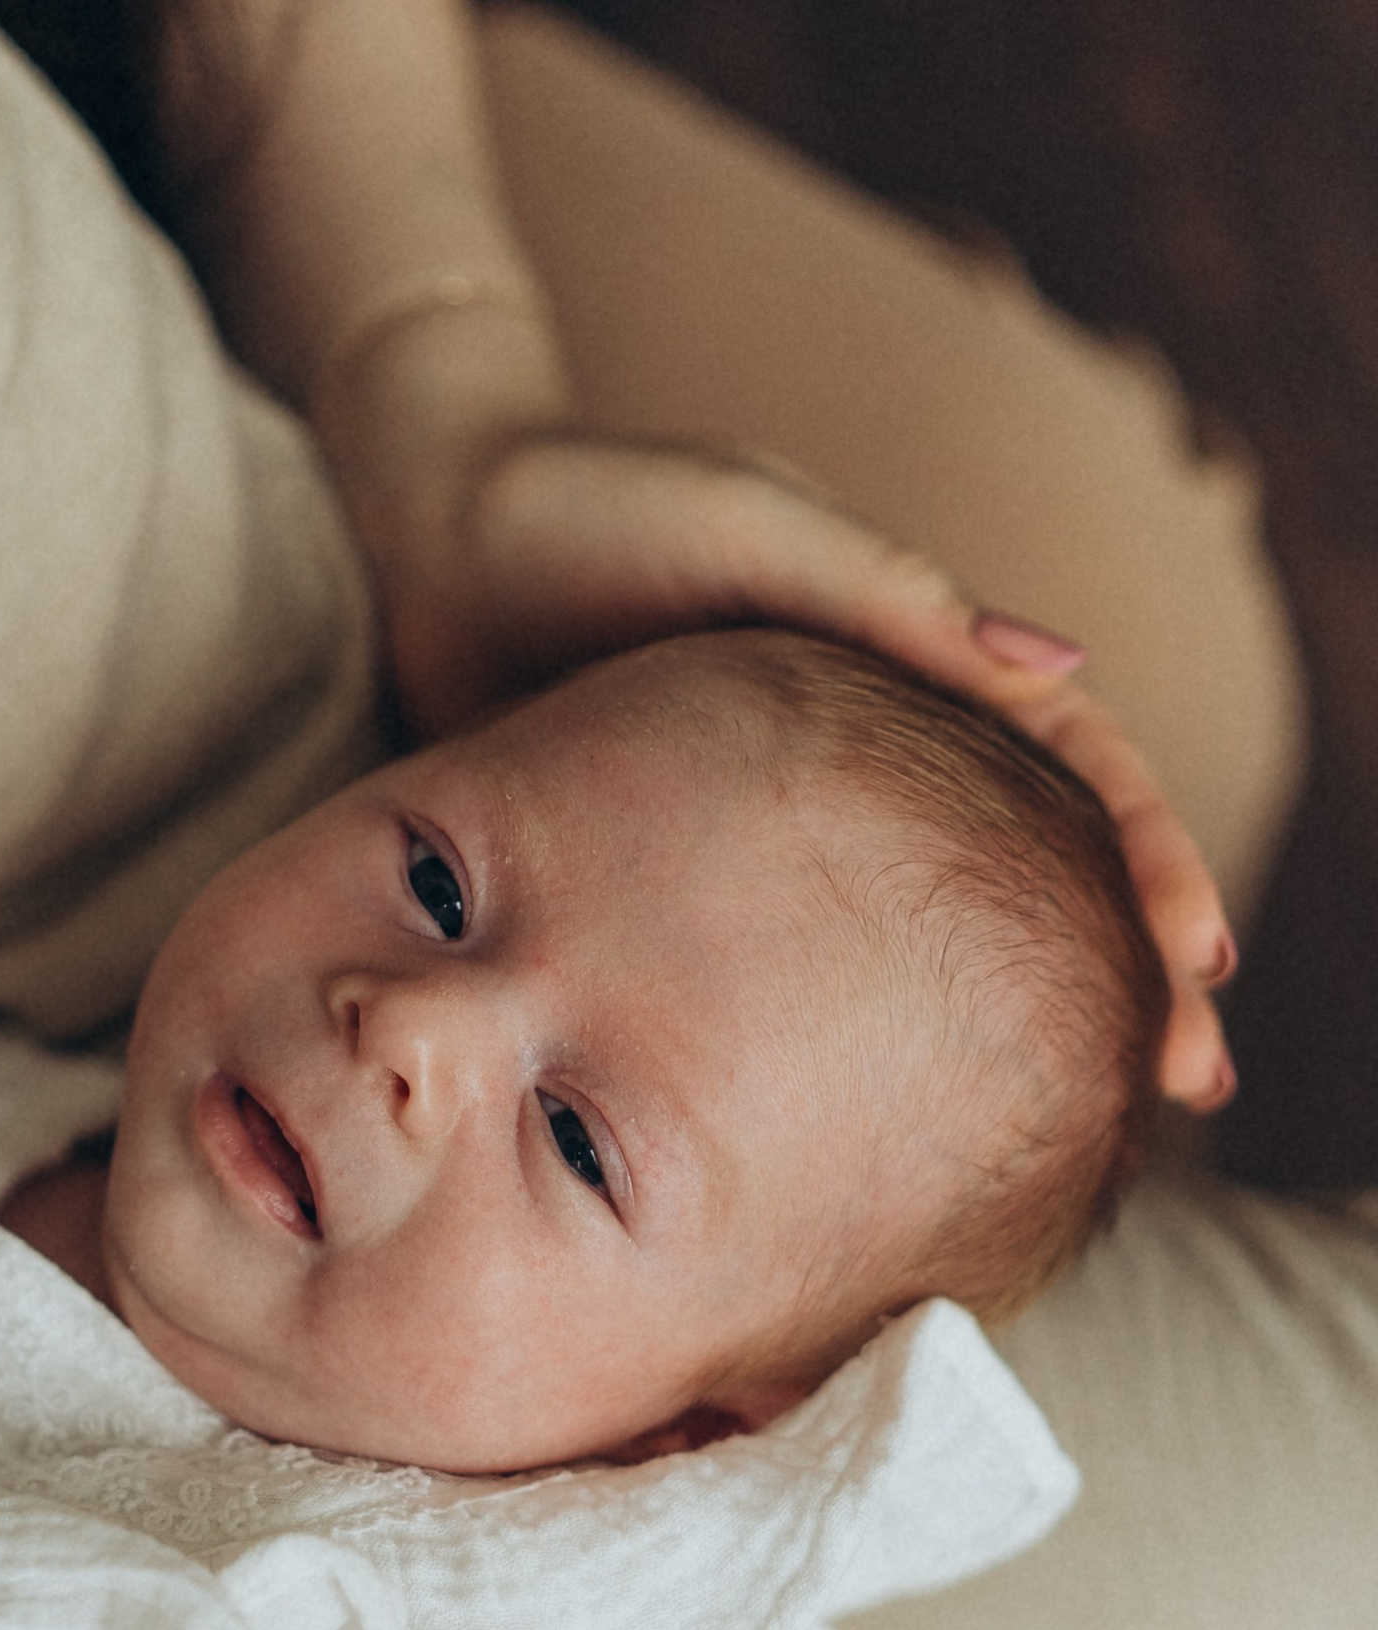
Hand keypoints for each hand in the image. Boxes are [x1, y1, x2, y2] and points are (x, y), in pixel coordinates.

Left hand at [340, 424, 1236, 1111]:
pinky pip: (810, 956)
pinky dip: (874, 1027)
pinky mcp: (693, 857)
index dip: (1151, 861)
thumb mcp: (749, 528)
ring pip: (939, 919)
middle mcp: (881, 737)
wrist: (434, 535)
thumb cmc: (596, 505)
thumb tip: (1058, 655)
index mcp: (919, 650)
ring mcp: (795, 807)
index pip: (1081, 766)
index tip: (1196, 965)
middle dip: (1128, 965)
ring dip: (1023, 1010)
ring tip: (1091, 1124)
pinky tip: (897, 1116)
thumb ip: (891, 593)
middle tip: (1187, 1086)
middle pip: (1041, 859)